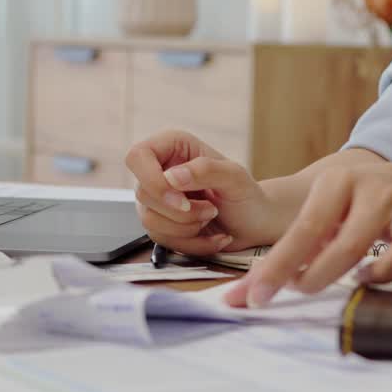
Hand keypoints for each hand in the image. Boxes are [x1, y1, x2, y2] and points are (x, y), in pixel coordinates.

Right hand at [125, 130, 284, 254]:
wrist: (255, 224)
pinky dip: (192, 243)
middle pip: (143, 194)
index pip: (137, 157)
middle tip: (211, 209)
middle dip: (181, 211)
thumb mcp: (235, 177)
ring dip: (188, 228)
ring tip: (211, 217)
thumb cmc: (247, 195)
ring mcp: (156, 200)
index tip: (181, 200)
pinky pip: (162, 241)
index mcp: (172, 147)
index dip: (152, 181)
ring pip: (150, 221)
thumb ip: (205, 170)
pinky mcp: (160, 225)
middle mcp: (159, 171)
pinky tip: (211, 235)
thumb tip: (171, 177)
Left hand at [223, 161, 391, 307]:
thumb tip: (247, 291)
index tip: (252, 298)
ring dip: (384, 272)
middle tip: (304, 291)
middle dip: (320, 276)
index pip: (303, 229)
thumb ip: (295, 246)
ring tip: (362, 280)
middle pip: (349, 242)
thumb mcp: (329, 210)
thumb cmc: (363, 203)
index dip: (277, 267)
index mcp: (338, 184)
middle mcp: (375, 191)